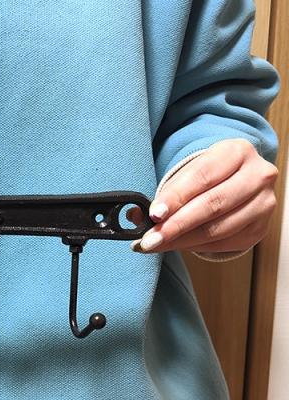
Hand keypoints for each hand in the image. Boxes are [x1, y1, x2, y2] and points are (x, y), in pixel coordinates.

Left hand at [127, 139, 278, 254]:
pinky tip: (176, 245)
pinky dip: (195, 247)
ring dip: (182, 241)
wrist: (237, 182)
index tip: (154, 214)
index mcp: (236, 152)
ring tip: (156, 245)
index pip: (202, 176)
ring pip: (218, 229)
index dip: (176, 197)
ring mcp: (263, 204)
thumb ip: (164, 193)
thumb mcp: (187, 174)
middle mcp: (257, 175)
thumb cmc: (207, 177)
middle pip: (212, 204)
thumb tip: (136, 216)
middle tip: (150, 239)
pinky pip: (224, 243)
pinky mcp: (260, 229)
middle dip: (176, 225)